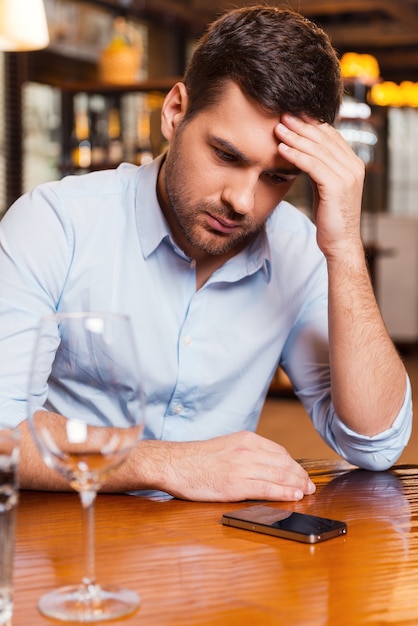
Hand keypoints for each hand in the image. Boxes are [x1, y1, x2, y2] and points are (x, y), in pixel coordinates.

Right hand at [137, 431, 315, 501]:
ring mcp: (242, 467)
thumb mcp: (226, 446)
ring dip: (296, 485)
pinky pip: (267, 489)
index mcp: (245, 439)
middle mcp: (247, 450)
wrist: (174, 463)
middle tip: (309, 486)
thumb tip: (266, 465)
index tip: (302, 474)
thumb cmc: (197, 458)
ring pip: (279, 476)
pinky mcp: (235, 485)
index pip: (280, 452)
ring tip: (305, 492)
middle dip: (300, 476)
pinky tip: (293, 496)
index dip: (295, 465)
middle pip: (284, 464)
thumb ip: (246, 452)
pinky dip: (284, 493)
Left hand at [276, 114, 364, 259]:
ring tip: (278, 129)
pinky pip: (312, 165)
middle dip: (301, 126)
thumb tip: (304, 153)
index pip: (331, 136)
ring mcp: (347, 175)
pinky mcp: (336, 186)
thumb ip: (321, 169)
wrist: (340, 243)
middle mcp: (354, 166)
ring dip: (295, 137)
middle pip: (324, 139)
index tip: (293, 116)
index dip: (312, 124)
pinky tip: (282, 149)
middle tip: (282, 116)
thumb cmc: (330, 218)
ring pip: (317, 150)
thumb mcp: (326, 187)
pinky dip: (295, 155)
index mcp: (353, 164)